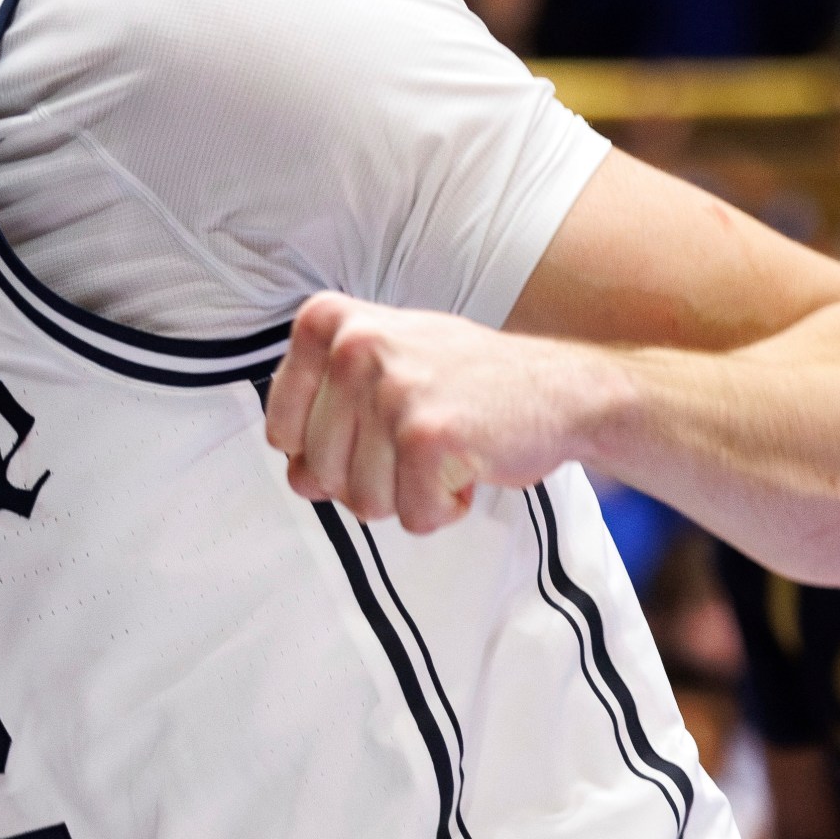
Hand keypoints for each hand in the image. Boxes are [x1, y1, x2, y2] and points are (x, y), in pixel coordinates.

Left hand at [263, 292, 605, 533]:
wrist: (559, 387)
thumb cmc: (465, 382)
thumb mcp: (381, 376)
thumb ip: (327, 419)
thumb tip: (298, 480)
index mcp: (329, 322)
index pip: (279, 429)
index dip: (325, 450)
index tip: (372, 428)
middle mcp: (353, 346)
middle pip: (319, 474)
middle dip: (372, 477)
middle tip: (421, 439)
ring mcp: (390, 389)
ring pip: (362, 501)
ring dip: (410, 493)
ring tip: (446, 447)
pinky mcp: (426, 436)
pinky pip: (411, 516)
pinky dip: (444, 507)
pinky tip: (469, 464)